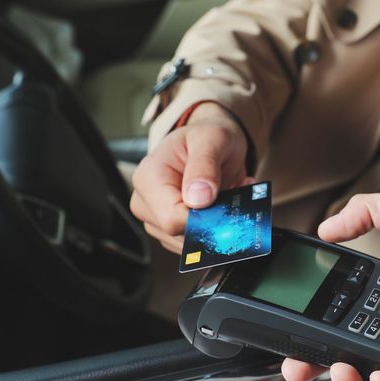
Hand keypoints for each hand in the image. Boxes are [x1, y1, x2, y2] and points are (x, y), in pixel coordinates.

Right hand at [130, 102, 251, 253]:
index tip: (225, 203)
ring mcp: (157, 219)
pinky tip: (224, 205)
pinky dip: (216, 228)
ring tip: (230, 195)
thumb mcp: (211, 139)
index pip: (171, 219)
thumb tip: (198, 199)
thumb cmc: (207, 136)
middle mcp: (146, 202)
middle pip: (180, 234)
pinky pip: (196, 243)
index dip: (202, 219)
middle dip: (213, 220)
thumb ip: (204, 165)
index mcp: (148, 178)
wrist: (211, 142)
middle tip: (233, 194)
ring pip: (190, 244)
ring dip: (217, 224)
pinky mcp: (171, 230)